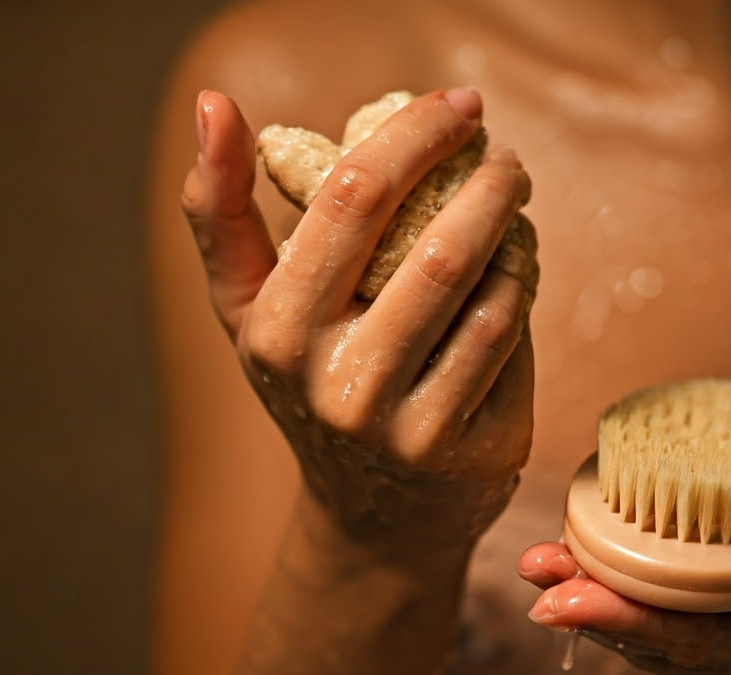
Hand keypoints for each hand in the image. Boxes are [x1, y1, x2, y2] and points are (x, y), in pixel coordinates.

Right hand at [180, 89, 533, 558]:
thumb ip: (223, 211)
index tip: (454, 106)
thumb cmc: (311, 380)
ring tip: (509, 195)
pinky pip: (507, 336)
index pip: (349, 201)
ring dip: (509, 225)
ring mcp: (403, 426)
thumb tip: (210, 104)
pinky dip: (520, 282)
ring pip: (480, 291)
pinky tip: (516, 263)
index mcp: (272, 332)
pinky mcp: (465, 450)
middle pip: (430, 249)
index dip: (413, 136)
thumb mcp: (250, 308)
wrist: (374, 514)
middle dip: (481, 178)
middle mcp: (333, 384)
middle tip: (500, 150)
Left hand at [518, 520, 730, 674]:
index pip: (713, 654)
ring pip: (679, 640)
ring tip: (544, 565)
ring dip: (611, 601)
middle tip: (534, 575)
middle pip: (678, 653)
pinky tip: (603, 563)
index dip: (636, 624)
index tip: (567, 599)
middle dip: (600, 611)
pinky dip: (649, 593)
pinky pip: (700, 622)